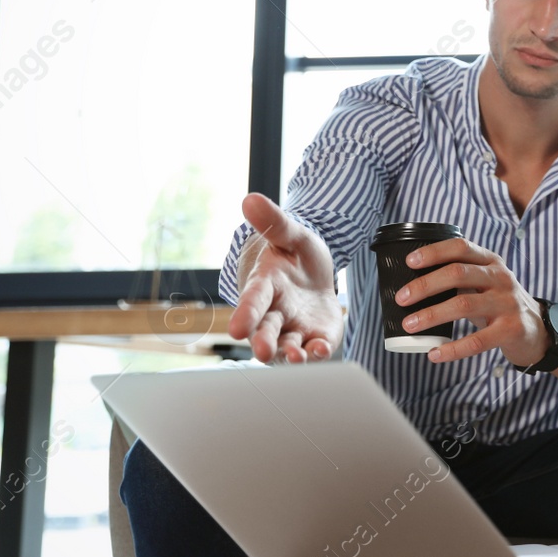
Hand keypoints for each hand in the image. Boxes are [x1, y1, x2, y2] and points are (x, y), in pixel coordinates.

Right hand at [228, 193, 341, 363]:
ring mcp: (294, 327)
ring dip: (291, 354)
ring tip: (298, 357)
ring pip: (287, 345)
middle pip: (266, 330)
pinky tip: (321, 350)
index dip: (245, 314)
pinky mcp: (316, 335)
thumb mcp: (291, 234)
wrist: (312, 273)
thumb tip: (251, 199)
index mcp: (265, 285)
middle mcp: (274, 311)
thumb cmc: (294, 254)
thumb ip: (274, 222)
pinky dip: (317, 352)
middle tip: (264, 352)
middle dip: (264, 342)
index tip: (236, 329)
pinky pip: (314, 348)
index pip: (252, 300)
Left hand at [391, 237, 548, 366]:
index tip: (410, 262)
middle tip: (401, 299)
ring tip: (409, 325)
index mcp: (491, 262)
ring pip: (464, 305)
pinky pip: (477, 340)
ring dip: (431, 315)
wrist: (537, 328)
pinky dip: (452, 348)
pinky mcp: (511, 329)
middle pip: (458, 274)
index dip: (434, 252)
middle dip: (425, 285)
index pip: (461, 248)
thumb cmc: (499, 303)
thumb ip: (459, 277)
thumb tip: (412, 285)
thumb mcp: (485, 282)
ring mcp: (507, 303)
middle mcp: (500, 278)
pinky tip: (434, 353)